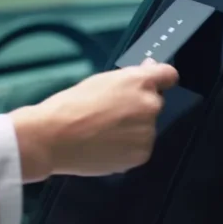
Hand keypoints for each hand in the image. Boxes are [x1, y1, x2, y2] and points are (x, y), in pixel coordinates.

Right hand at [10, 59, 178, 181]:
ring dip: (132, 129)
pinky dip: (126, 148)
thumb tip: (148, 69)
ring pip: (146, 128)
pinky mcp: (142, 154)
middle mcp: (149, 105)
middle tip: (111, 113)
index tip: (156, 83)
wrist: (54, 138)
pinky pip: (139, 148)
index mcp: (139, 81)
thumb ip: (130, 78)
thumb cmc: (70, 107)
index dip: (161, 79)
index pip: (169, 75)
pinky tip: (104, 144)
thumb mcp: (100, 81)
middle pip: (154, 104)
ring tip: (103, 131)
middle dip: (138, 108)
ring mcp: (147, 132)